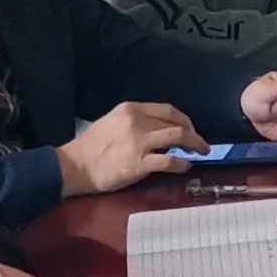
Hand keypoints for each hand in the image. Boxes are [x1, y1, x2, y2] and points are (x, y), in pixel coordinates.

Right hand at [59, 99, 196, 196]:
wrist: (75, 166)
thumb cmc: (91, 146)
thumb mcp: (112, 122)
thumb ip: (135, 122)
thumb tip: (157, 129)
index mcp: (131, 109)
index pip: (167, 110)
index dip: (183, 119)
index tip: (189, 128)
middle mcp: (137, 122)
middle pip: (177, 122)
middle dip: (193, 133)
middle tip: (200, 143)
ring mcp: (139, 142)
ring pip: (178, 137)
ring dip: (195, 144)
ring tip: (201, 152)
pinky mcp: (140, 163)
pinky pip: (170, 161)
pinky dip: (182, 164)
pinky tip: (185, 166)